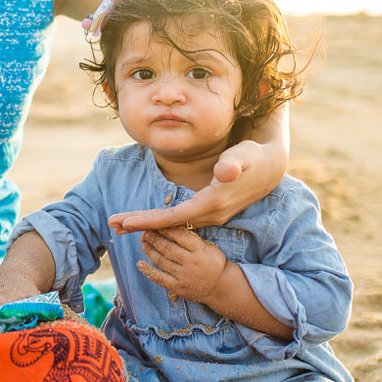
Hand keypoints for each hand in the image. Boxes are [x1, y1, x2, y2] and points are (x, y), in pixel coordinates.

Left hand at [109, 139, 273, 234]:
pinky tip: (146, 221)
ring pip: (173, 225)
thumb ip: (234, 163)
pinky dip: (160, 221)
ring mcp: (211, 215)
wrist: (270, 168)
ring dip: (147, 225)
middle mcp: (211, 214)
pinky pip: (180, 221)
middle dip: (140, 226)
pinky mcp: (210, 211)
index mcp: (214, 202)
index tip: (126, 222)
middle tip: (111, 225)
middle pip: (169, 226)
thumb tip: (225, 171)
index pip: (175, 217)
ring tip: (120, 224)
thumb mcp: (245, 155)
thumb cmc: (253, 158)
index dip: (150, 221)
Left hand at [137, 227, 226, 303]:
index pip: (181, 236)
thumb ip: (194, 239)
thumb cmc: (213, 263)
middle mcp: (192, 263)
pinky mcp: (178, 287)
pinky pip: (160, 278)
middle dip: (154, 239)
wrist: (220, 287)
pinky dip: (148, 270)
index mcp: (201, 251)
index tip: (156, 224)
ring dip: (150, 251)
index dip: (166, 229)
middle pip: (168, 248)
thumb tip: (172, 227)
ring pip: (162, 261)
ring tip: (143, 243)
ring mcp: (184, 276)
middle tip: (145, 232)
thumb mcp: (210, 248)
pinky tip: (140, 263)